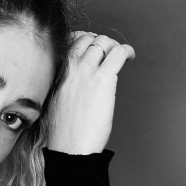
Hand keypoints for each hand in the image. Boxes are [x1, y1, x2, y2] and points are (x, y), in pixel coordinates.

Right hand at [47, 31, 134, 154]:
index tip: (93, 48)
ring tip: (121, 56)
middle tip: (109, 52)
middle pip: (87, 39)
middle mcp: (69, 68)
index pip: (69, 43)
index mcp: (56, 74)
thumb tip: (75, 85)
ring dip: (114, 46)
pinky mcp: (103, 79)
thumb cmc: (63, 132)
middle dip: (100, 42)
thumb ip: (63, 87)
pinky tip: (130, 57)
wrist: (69, 146)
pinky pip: (118, 53)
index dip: (83, 42)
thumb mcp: (55, 103)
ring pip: (103, 42)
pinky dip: (127, 51)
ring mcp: (86, 71)